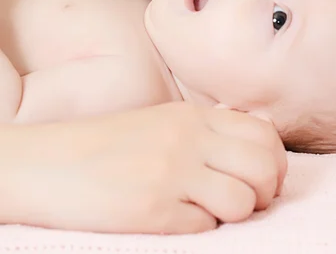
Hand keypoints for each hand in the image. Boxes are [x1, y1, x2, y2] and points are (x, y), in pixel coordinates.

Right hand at [8, 102, 286, 233]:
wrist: (53, 163)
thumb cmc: (111, 146)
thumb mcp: (164, 122)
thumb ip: (209, 129)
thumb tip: (262, 137)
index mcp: (193, 116)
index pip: (264, 134)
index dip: (275, 163)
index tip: (259, 179)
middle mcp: (188, 137)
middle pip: (265, 167)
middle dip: (266, 192)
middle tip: (245, 201)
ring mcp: (172, 172)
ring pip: (244, 201)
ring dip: (234, 214)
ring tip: (209, 210)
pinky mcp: (153, 208)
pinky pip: (204, 227)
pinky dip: (198, 228)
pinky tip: (173, 217)